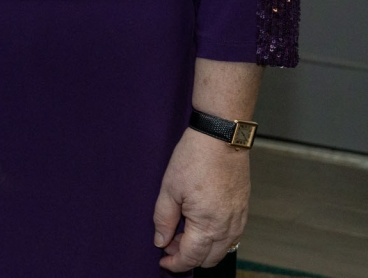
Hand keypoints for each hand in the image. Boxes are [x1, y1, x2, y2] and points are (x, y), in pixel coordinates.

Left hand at [153, 128, 248, 270]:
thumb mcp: (169, 189)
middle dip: (188, 257)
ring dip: (202, 249)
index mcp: (207, 225)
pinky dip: (215, 238)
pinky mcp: (243, 210)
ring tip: (181, 232)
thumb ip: (163, 219)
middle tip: (169, 244)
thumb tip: (161, 242)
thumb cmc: (194, 159)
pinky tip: (199, 224)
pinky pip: (231, 236)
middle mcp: (227, 227)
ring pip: (222, 249)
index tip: (163, 261)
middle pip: (209, 259)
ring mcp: (238, 219)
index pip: (191, 257)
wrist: (221, 140)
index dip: (175, 263)